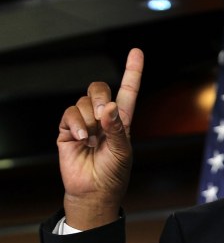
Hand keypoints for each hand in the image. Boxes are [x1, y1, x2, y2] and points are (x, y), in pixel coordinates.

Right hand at [57, 48, 143, 229]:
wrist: (94, 191)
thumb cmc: (113, 173)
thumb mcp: (123, 151)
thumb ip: (117, 128)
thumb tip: (108, 107)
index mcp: (121, 121)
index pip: (127, 91)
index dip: (132, 71)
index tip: (136, 51)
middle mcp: (102, 118)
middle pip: (98, 89)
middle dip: (99, 97)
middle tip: (102, 115)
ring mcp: (84, 123)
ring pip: (82, 102)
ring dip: (88, 119)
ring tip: (93, 139)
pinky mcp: (67, 130)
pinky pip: (69, 114)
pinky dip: (77, 124)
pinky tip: (83, 138)